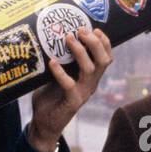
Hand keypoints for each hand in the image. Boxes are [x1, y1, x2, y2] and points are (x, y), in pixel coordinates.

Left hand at [28, 28, 112, 151]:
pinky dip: (61, 72)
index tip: (94, 28)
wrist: (44, 123)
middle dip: (95, 43)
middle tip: (81, 30)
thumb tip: (53, 35)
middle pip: (103, 61)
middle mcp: (91, 84)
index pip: (106, 57)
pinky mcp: (72, 103)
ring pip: (90, 70)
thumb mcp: (58, 73)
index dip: (104, 42)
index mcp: (91, 76)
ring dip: (80, 52)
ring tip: (68, 39)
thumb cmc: (50, 95)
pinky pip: (70, 85)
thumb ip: (62, 59)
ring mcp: (83, 93)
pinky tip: (52, 62)